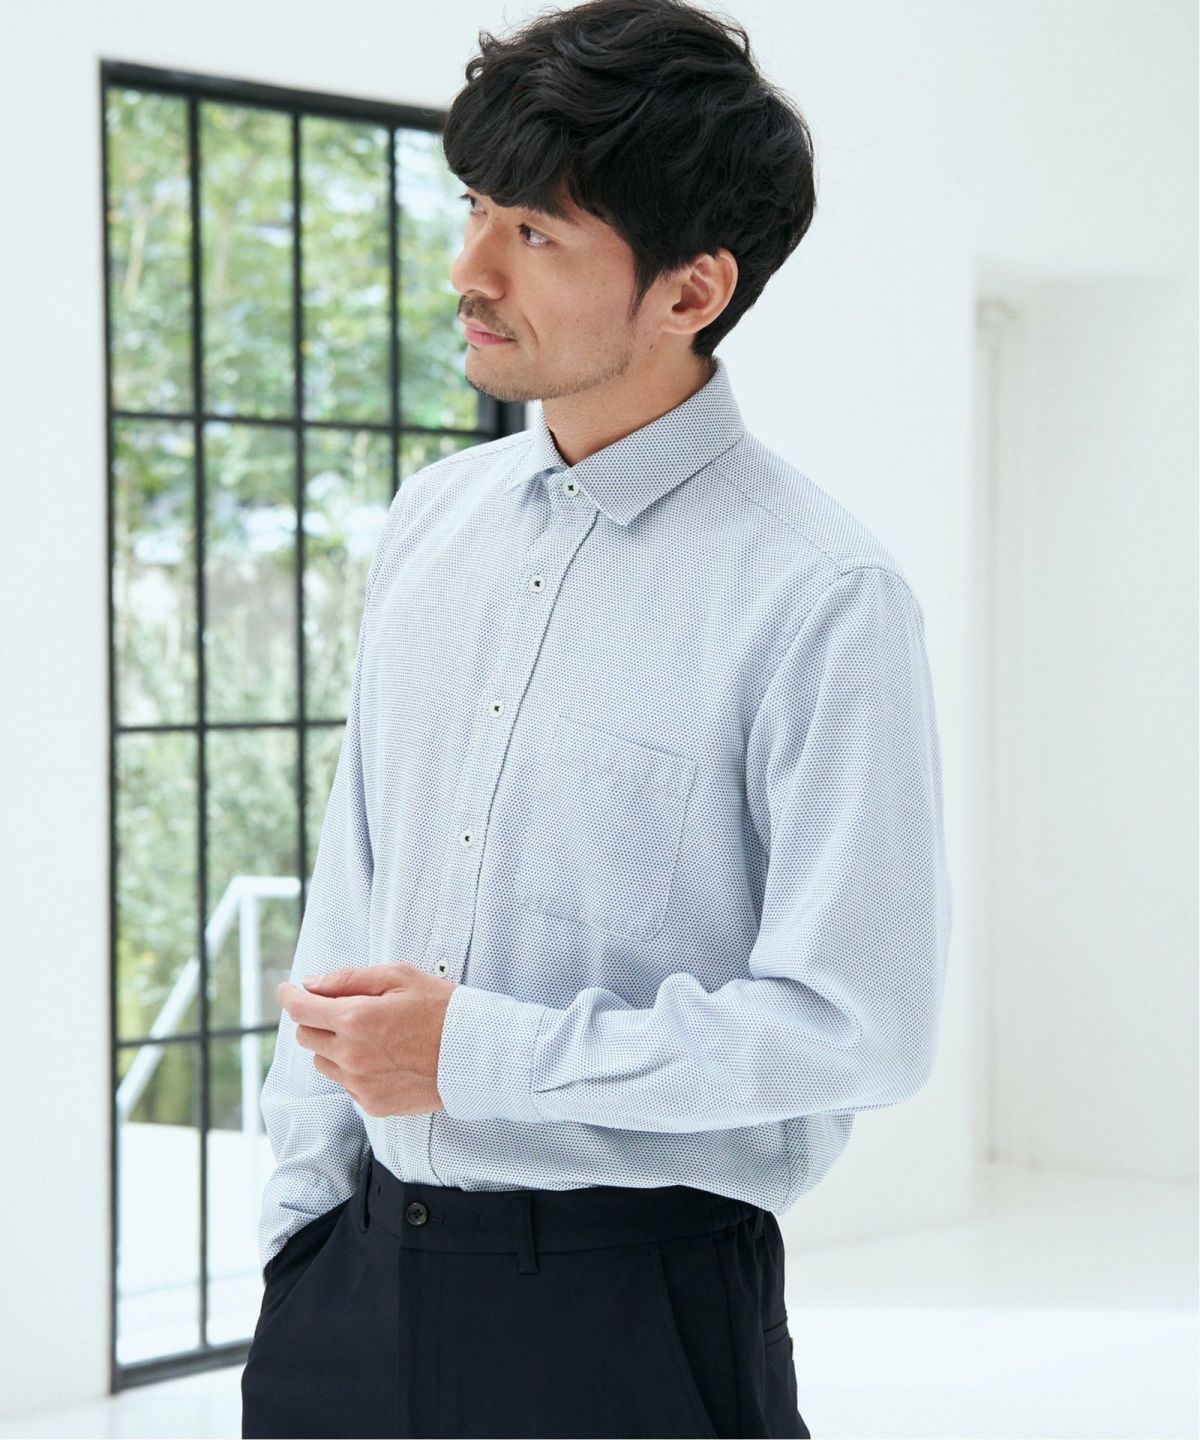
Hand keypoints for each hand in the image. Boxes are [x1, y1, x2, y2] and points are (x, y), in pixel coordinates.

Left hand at [278, 963, 457, 1117]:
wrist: (476, 1054)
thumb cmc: (443, 1010)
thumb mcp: (399, 977)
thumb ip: (349, 979)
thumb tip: (311, 984)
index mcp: (355, 1019)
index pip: (301, 1009)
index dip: (290, 996)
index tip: (288, 990)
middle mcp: (351, 1056)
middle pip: (307, 1037)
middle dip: (315, 1018)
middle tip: (339, 1007)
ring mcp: (360, 1085)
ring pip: (324, 1063)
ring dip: (333, 1046)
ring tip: (369, 1034)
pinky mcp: (373, 1104)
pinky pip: (347, 1085)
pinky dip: (354, 1069)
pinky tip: (383, 1057)